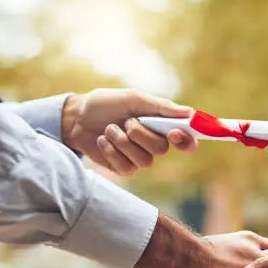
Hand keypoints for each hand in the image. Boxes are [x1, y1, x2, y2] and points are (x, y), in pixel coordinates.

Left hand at [62, 89, 198, 174]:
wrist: (77, 117)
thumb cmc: (107, 104)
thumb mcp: (133, 99)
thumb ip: (161, 107)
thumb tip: (190, 113)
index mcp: (161, 126)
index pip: (186, 140)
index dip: (186, 141)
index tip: (174, 134)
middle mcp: (154, 144)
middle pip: (161, 150)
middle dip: (140, 135)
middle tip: (127, 122)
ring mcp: (138, 158)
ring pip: (144, 161)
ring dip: (122, 142)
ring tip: (109, 129)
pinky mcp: (123, 168)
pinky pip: (126, 168)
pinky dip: (111, 151)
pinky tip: (103, 140)